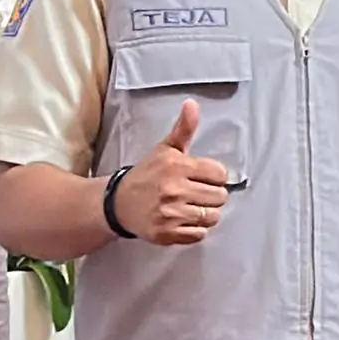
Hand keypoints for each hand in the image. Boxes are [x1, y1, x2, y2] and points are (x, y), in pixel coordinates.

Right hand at [117, 101, 234, 245]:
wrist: (118, 203)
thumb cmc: (146, 175)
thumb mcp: (165, 149)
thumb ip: (183, 129)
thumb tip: (192, 104)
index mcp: (177, 166)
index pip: (220, 174)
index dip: (214, 176)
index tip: (202, 177)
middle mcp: (174, 190)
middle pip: (220, 197)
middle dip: (211, 195)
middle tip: (195, 193)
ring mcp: (171, 214)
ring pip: (212, 216)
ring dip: (206, 213)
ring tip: (190, 207)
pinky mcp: (167, 233)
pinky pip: (199, 234)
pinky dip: (195, 230)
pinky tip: (182, 220)